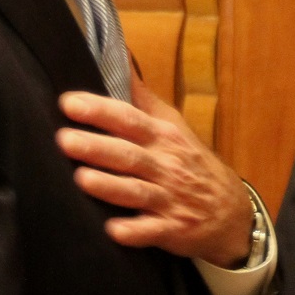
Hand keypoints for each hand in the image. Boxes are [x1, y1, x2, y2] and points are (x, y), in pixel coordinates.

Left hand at [57, 79, 252, 266]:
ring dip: (110, 186)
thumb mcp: (174, 127)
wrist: (231, 211)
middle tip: (63, 139)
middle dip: (97, 147)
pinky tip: (113, 231)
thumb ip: (142, 100)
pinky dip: (134, 231)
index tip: (68, 103)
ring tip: (81, 179)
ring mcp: (169, 199)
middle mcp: (165, 166)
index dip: (100, 110)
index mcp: (163, 138)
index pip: (129, 119)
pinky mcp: (172, 229)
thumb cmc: (192, 163)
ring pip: (136, 191)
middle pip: (128, 154)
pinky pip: (152, 231)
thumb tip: (120, 62)